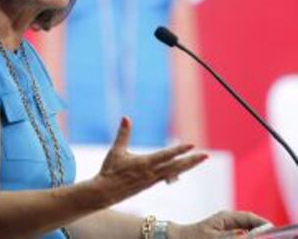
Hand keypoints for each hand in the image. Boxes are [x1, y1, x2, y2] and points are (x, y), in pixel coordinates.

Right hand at [92, 116, 207, 207]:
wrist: (105, 193)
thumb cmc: (109, 170)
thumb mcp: (116, 151)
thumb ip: (123, 134)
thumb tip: (125, 117)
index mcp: (144, 164)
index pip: (166, 156)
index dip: (179, 150)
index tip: (191, 145)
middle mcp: (151, 173)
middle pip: (176, 166)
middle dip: (192, 161)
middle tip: (206, 155)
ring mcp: (152, 180)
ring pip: (175, 172)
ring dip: (188, 165)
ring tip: (200, 159)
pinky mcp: (150, 184)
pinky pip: (168, 176)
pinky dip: (177, 171)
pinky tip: (183, 168)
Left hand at [170, 211, 270, 238]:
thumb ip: (232, 238)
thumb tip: (246, 235)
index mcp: (226, 217)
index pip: (250, 218)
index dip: (263, 224)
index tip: (273, 231)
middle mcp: (227, 221)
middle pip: (249, 225)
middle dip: (258, 232)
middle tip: (267, 238)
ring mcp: (225, 228)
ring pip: (244, 231)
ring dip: (250, 234)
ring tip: (258, 237)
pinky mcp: (222, 235)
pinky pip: (237, 235)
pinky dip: (242, 237)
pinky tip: (244, 237)